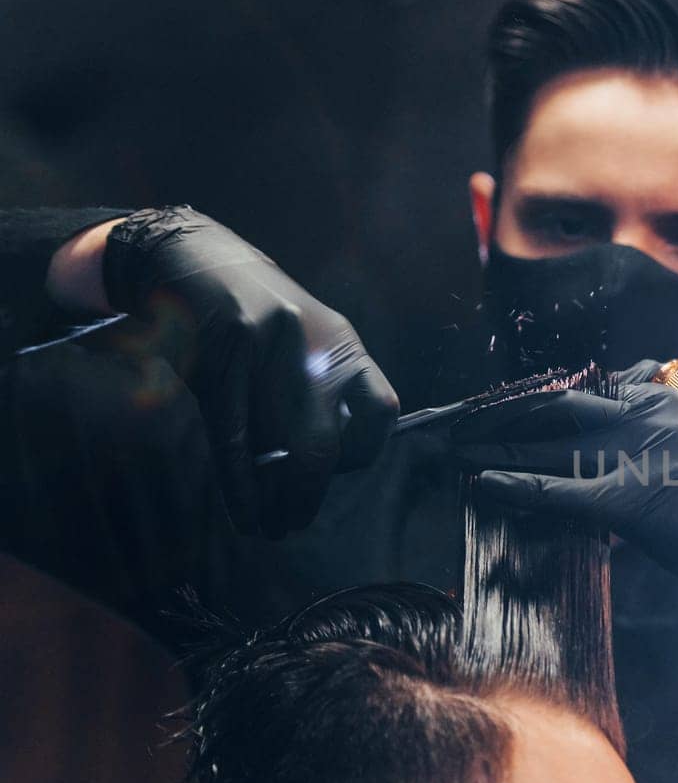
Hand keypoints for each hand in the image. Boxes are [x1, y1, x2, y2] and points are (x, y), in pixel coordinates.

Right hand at [102, 206, 397, 535]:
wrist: (191, 257)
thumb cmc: (255, 314)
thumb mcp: (307, 340)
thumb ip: (324, 392)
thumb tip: (326, 469)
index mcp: (343, 344)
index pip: (381, 411)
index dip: (365, 453)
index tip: (343, 473)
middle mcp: (310, 348)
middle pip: (323, 445)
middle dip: (309, 493)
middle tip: (295, 521)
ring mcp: (263, 353)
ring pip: (276, 449)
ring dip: (274, 499)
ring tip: (271, 525)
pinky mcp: (216, 360)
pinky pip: (232, 442)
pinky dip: (240, 487)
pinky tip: (246, 514)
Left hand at [450, 360, 677, 641]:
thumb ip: (649, 424)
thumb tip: (595, 420)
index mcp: (667, 397)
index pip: (587, 386)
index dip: (536, 396)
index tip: (499, 404)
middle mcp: (655, 414)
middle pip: (563, 405)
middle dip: (506, 413)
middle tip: (461, 420)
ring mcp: (646, 454)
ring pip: (555, 445)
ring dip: (500, 448)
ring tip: (459, 450)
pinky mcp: (635, 499)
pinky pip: (564, 490)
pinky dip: (521, 487)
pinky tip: (487, 485)